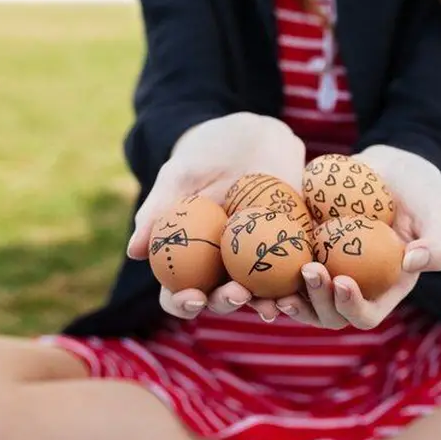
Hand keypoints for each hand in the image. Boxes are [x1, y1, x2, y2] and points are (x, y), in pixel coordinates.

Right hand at [126, 113, 305, 319]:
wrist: (249, 136)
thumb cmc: (205, 156)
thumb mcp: (178, 177)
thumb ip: (158, 212)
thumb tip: (135, 251)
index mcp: (188, 261)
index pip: (179, 294)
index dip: (183, 303)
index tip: (191, 298)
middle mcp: (221, 268)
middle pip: (221, 298)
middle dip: (227, 303)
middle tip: (236, 295)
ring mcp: (255, 261)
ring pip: (260, 291)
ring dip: (267, 302)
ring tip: (275, 303)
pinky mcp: (287, 247)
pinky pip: (292, 267)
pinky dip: (298, 277)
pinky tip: (305, 278)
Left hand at [270, 145, 440, 329]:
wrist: (389, 166)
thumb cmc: (419, 191)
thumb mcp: (437, 212)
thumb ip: (438, 242)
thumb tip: (412, 263)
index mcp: (384, 290)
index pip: (367, 315)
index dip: (352, 307)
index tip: (342, 280)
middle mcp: (353, 288)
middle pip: (328, 315)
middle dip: (315, 302)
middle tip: (307, 271)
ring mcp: (326, 272)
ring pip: (300, 301)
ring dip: (286, 299)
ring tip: (275, 285)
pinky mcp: (303, 252)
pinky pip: (281, 273)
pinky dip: (267, 276)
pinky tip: (252, 267)